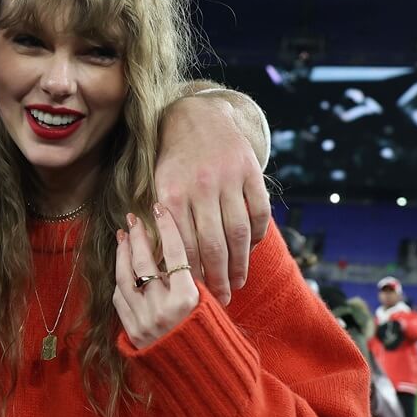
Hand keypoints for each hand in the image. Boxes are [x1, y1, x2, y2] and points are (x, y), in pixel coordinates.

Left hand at [113, 205, 201, 350]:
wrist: (203, 380)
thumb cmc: (213, 340)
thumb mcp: (212, 307)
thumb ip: (195, 281)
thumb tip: (179, 251)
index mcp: (189, 299)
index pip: (175, 252)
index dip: (167, 227)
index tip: (160, 208)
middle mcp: (163, 308)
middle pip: (145, 261)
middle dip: (138, 236)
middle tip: (134, 217)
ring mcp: (144, 320)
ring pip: (125, 278)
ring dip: (123, 254)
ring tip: (124, 236)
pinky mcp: (132, 332)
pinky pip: (119, 299)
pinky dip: (120, 280)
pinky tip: (122, 267)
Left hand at [155, 95, 269, 304]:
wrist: (197, 116)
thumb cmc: (172, 160)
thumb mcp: (157, 185)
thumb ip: (161, 222)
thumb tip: (163, 267)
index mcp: (172, 192)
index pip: (184, 246)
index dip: (191, 274)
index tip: (194, 297)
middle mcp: (201, 186)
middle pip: (214, 245)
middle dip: (218, 278)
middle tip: (221, 300)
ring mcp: (229, 178)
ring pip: (239, 233)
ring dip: (240, 264)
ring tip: (237, 283)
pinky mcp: (251, 172)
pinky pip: (259, 213)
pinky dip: (257, 236)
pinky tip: (250, 253)